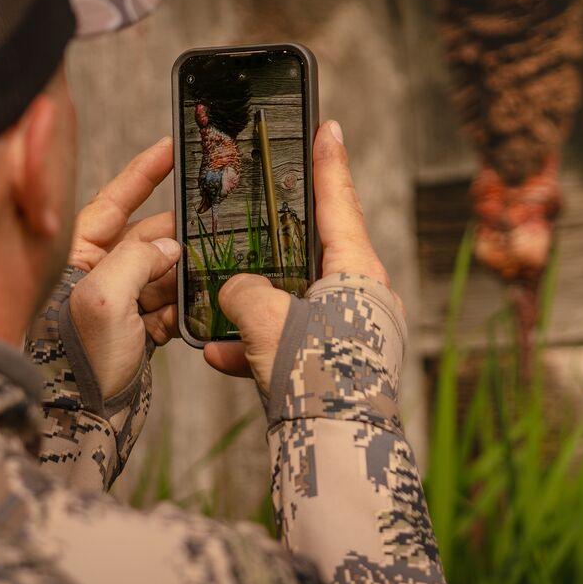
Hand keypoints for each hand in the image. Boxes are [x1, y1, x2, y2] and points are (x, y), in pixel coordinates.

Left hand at [66, 137, 182, 397]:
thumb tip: (171, 248)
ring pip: (163, 272)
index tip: (172, 148)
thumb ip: (139, 259)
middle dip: (177, 238)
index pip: (113, 200)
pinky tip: (185, 319)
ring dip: (183, 278)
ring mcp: (115, 299)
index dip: (144, 173)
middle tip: (212, 228)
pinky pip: (167, 306)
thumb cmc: (77, 356)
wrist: (80, 418)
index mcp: (75, 253)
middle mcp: (94, 271)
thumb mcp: (103, 297)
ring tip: (200, 283)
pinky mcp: (133, 328)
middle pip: (147, 237)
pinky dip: (180, 310)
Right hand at [206, 119, 399, 387]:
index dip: (329, 163)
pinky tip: (219, 359)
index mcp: (360, 273)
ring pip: (296, 305)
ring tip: (218, 310)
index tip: (328, 126)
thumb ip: (245, 292)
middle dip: (276, 245)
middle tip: (259, 215)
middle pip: (315, 255)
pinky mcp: (337, 371)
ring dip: (254, 309)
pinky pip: (291, 346)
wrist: (333, 457)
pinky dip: (255, 349)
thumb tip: (238, 292)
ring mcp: (354, 337)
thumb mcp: (266, 320)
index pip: (341, 203)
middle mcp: (365, 299)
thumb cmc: (313, 377)